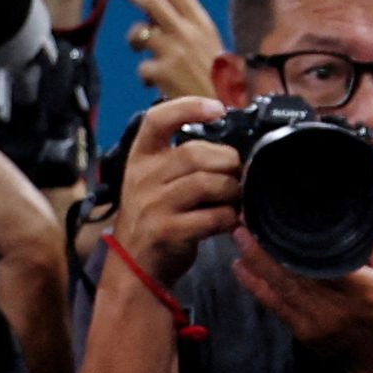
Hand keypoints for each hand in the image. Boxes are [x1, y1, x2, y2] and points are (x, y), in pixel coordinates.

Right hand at [108, 96, 241, 285]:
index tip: (217, 108)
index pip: (157, 120)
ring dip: (232, 192)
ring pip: (208, 184)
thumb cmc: (157, 217)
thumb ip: (185, 161)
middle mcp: (143, 178)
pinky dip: (229, 218)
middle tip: (237, 176)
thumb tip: (234, 151)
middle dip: (228, 163)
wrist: (135, 265)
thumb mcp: (157, 181)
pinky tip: (229, 221)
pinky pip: (213, 216)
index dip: (188, 107)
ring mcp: (153, 206)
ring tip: (235, 200)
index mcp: (141, 158)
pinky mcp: (168, 232)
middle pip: (196, 154)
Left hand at [120, 0, 223, 99]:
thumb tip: (155, 21)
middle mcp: (185, 31)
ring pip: (138, 34)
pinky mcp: (160, 70)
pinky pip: (142, 68)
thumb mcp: (211, 45)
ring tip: (149, 55)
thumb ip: (185, 30)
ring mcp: (171, 50)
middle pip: (149, 0)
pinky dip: (148, 76)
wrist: (227, 111)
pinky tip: (163, 84)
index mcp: (201, 22)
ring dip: (137, 42)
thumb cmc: (221, 80)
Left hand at [229, 227, 372, 372]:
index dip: (295, 240)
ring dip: (255, 262)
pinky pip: (275, 306)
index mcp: (362, 290)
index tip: (279, 216)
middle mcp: (335, 307)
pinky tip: (242, 268)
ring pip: (278, 288)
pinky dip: (256, 286)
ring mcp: (316, 323)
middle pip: (292, 272)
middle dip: (264, 247)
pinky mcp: (304, 334)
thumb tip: (360, 216)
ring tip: (239, 237)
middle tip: (245, 220)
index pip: (322, 260)